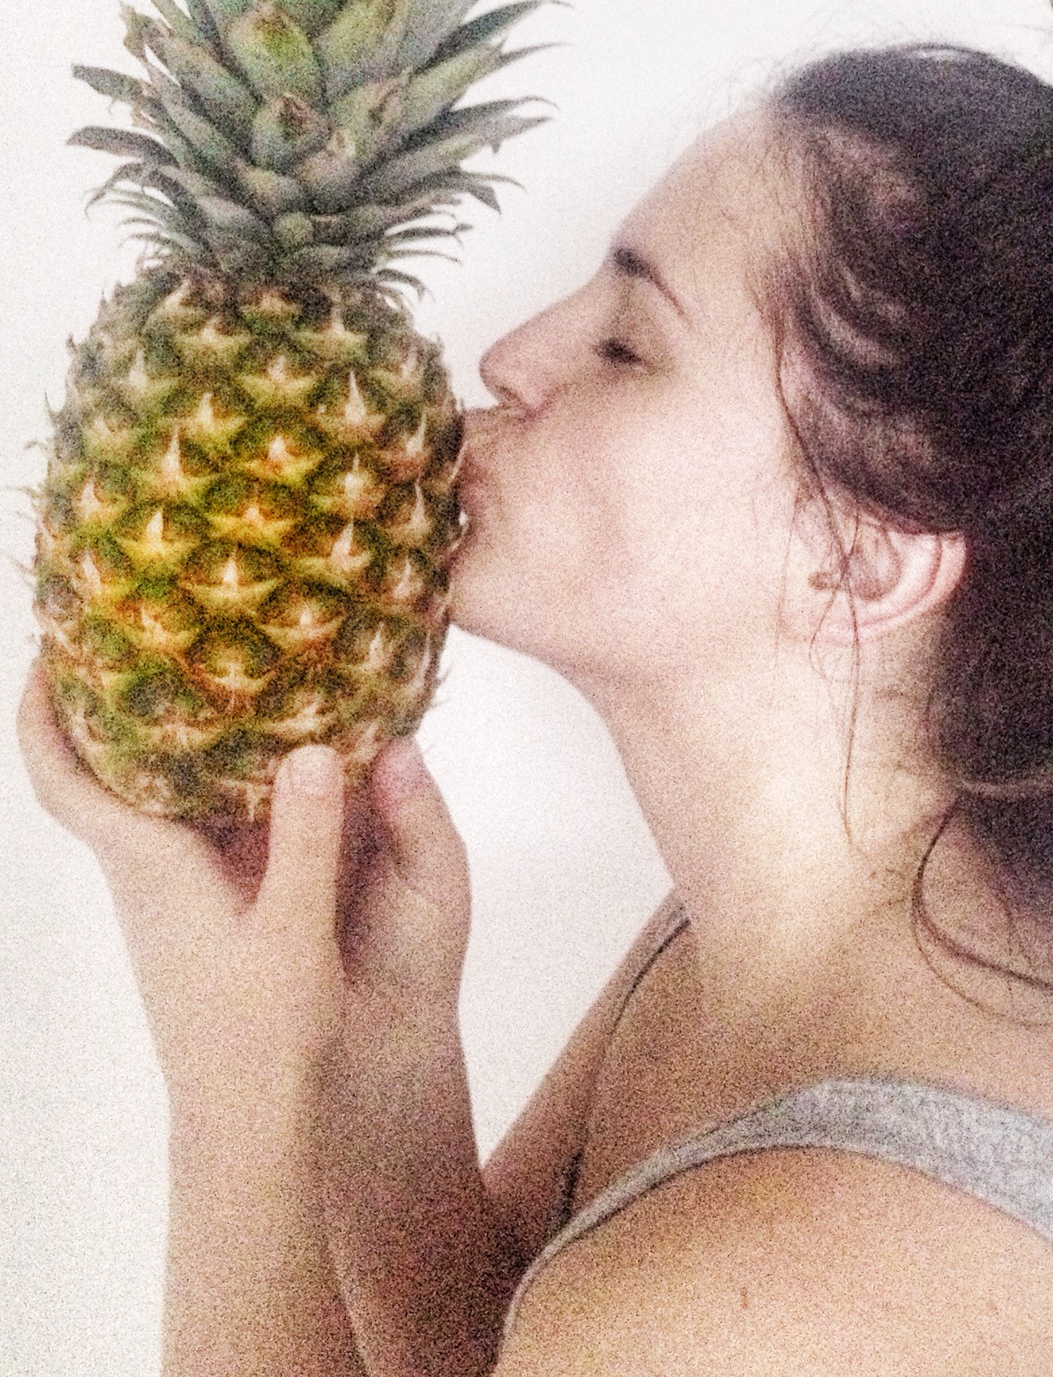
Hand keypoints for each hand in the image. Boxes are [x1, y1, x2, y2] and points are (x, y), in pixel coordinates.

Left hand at [17, 662, 471, 1120]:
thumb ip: (304, 839)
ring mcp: (171, 891)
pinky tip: (263, 752)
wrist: (252, 1123)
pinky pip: (189, 817)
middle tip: (136, 628)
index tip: (46, 649)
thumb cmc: (263, 1037)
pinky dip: (207, 772)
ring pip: (146, 794)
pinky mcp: (204, 907)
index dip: (41, 716)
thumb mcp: (293, 934)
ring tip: (203, 665)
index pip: (66, 783)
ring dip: (156, 732)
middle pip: (98, 771)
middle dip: (101, 699)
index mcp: (149, 869)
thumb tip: (313, 747)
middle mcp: (146, 872)